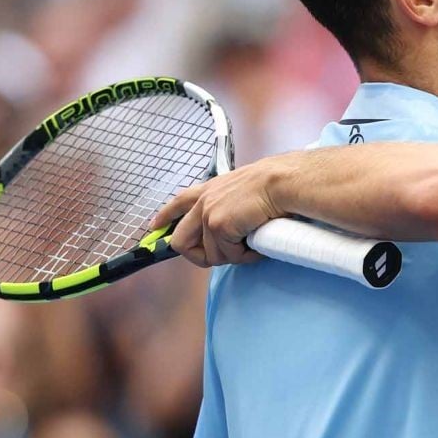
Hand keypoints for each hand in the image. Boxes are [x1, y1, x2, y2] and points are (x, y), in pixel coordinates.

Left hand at [149, 155, 295, 267]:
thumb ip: (230, 205)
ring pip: (210, 254)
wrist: (282, 182)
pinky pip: (228, 255)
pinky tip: (258, 245)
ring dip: (233, 255)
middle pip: (179, 241)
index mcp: (210, 189)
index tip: (155, 228)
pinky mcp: (218, 226)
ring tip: (252, 244)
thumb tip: (233, 228)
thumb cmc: (274, 183)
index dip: (165, 217)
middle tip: (223, 255)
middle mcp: (204, 201)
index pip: (179, 202)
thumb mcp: (243, 190)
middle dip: (199, 256)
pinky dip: (246, 256)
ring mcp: (208, 215)